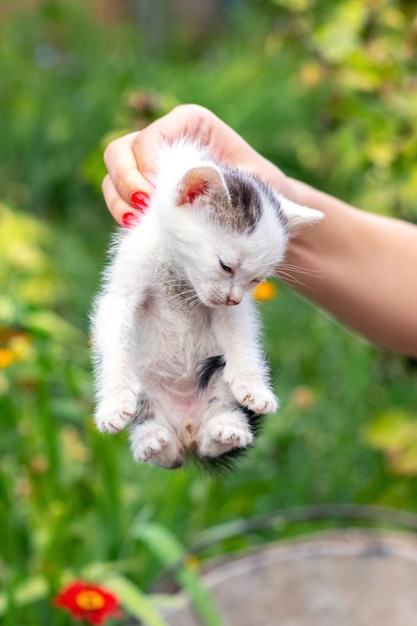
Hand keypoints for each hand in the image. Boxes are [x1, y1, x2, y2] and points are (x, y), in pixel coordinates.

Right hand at [102, 104, 293, 223]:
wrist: (268, 213)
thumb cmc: (263, 192)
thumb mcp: (249, 180)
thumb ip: (219, 180)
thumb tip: (185, 191)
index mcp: (190, 123)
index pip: (151, 137)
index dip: (146, 164)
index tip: (156, 194)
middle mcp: (164, 139)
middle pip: (120, 151)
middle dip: (126, 180)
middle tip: (144, 206)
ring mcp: (149, 165)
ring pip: (113, 174)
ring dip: (119, 199)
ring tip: (136, 220)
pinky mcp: (144, 191)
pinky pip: (118, 197)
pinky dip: (121, 211)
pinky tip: (136, 226)